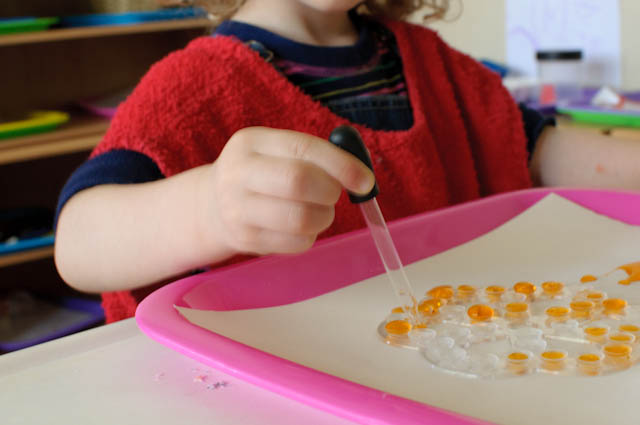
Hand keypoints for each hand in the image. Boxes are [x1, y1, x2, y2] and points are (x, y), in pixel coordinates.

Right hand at [199, 127, 375, 255]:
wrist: (212, 206)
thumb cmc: (262, 175)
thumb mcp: (276, 151)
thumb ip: (317, 156)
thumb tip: (362, 175)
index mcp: (252, 142)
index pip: (304, 148)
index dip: (342, 165)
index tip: (366, 181)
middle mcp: (239, 172)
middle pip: (298, 182)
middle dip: (330, 191)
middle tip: (334, 195)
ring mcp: (238, 209)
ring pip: (299, 218)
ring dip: (324, 217)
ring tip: (320, 212)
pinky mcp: (245, 239)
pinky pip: (296, 243)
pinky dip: (310, 237)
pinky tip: (301, 228)